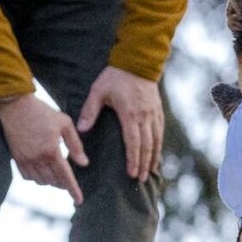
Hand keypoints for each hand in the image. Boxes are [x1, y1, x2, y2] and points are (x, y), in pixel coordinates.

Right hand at [0, 93, 88, 204]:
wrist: (15, 106)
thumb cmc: (43, 112)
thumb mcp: (65, 123)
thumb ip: (75, 145)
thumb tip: (83, 163)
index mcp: (52, 151)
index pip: (65, 176)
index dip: (73, 190)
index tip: (79, 200)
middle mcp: (37, 159)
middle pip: (53, 181)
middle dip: (63, 184)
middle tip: (69, 181)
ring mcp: (25, 160)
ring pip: (40, 181)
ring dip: (50, 181)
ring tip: (57, 174)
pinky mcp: (16, 158)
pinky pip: (27, 176)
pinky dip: (37, 177)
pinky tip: (42, 170)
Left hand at [77, 65, 163, 181]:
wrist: (137, 62)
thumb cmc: (115, 77)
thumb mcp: (98, 91)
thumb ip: (90, 111)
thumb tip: (81, 130)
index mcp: (130, 114)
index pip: (133, 143)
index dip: (133, 160)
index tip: (132, 174)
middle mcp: (145, 117)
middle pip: (146, 145)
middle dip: (143, 164)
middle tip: (140, 179)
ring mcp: (153, 114)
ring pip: (156, 140)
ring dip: (153, 157)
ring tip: (150, 172)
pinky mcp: (158, 110)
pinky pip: (160, 131)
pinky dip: (159, 145)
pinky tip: (156, 153)